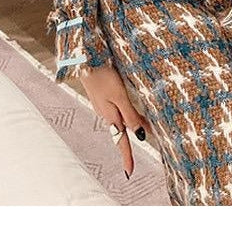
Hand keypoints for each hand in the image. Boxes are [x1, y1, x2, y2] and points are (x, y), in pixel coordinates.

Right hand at [80, 64, 152, 178]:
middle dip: (132, 140)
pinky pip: (118, 109)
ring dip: (132, 124)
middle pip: (122, 130)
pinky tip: (132, 109)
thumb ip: (130, 114)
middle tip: (145, 145)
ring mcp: (103, 104)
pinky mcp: (103, 95)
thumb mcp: (119, 95)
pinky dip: (128, 113)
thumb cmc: (102, 75)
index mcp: (110, 116)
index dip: (127, 156)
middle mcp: (106, 113)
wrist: (84, 58)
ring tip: (147, 127)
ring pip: (121, 119)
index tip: (129, 172)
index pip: (121, 141)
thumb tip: (140, 136)